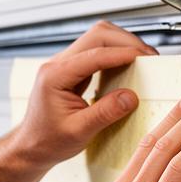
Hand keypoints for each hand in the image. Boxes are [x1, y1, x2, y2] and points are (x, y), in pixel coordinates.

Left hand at [16, 21, 156, 169]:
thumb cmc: (48, 141)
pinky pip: (97, 50)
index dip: (122, 54)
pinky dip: (116, 53)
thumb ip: (105, 113)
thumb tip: (131, 97)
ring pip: (98, 37)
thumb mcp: (79, 132)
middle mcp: (58, 64)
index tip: (144, 58)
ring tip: (142, 59)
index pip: (94, 54)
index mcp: (55, 75)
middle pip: (97, 35)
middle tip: (148, 57)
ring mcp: (65, 64)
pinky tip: (128, 64)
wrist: (32, 146)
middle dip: (126, 42)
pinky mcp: (73, 69)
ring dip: (122, 44)